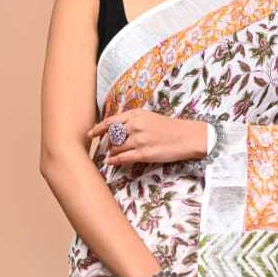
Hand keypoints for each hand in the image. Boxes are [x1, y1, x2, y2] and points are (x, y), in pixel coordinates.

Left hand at [87, 110, 206, 166]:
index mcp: (136, 115)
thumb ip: (133, 120)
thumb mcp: (149, 117)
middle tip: (109, 147)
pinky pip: (123, 158)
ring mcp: (139, 140)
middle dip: (108, 143)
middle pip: (112, 136)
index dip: (98, 129)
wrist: (186, 137)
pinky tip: (111, 162)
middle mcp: (135, 126)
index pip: (111, 122)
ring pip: (116, 148)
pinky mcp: (144, 154)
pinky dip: (115, 161)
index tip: (91, 134)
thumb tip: (116, 128)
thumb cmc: (169, 127)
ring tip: (116, 154)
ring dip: (113, 152)